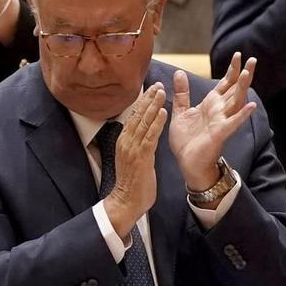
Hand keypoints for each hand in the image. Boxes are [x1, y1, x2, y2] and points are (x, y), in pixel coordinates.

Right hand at [103, 83, 166, 241]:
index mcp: (123, 141)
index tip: (150, 90)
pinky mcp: (141, 156)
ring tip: (161, 92)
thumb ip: (136, 146)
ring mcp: (132, 148)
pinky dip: (157, 122)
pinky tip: (163, 111)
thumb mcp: (131, 160)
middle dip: (148, 99)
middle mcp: (126, 142)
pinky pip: (150, 136)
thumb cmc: (132, 183)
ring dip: (153, 105)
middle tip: (158, 84)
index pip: (133, 117)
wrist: (126, 201)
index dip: (142, 103)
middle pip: (137, 115)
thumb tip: (141, 135)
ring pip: (143, 122)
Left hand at [170, 56, 258, 191]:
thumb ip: (182, 93)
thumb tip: (179, 72)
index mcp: (211, 104)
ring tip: (249, 73)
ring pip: (236, 101)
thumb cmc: (187, 140)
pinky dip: (242, 114)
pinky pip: (233, 122)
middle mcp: (219, 111)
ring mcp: (222, 121)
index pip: (225, 84)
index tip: (238, 55)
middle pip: (235, 89)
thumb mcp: (181, 112)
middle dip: (243, 74)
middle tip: (252, 59)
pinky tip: (251, 105)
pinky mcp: (220, 133)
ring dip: (243, 88)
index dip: (232, 70)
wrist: (187, 163)